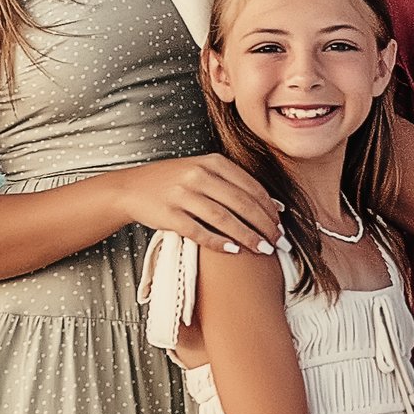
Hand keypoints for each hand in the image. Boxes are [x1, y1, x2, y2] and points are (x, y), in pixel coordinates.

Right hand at [115, 153, 285, 252]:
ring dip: (248, 236)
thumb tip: (275, 206)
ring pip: (224, 218)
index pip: (251, 187)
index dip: (270, 209)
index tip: (281, 225)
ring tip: (263, 250)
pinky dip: (219, 242)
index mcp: (212, 162)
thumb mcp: (203, 171)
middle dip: (265, 225)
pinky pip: (200, 232)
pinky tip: (234, 251)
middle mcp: (198, 175)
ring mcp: (183, 194)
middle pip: (242, 203)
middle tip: (279, 242)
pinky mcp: (169, 214)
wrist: (132, 188)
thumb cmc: (174, 182)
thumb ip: (236, 184)